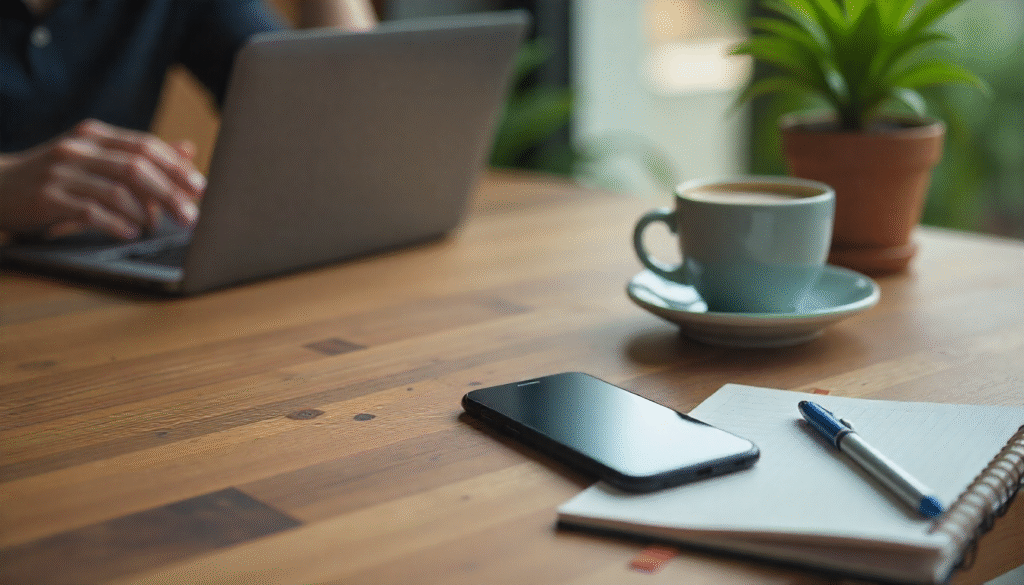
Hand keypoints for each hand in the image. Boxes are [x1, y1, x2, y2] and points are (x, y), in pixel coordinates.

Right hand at [0, 119, 205, 239]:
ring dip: (145, 212)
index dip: (175, 167)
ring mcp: (62, 172)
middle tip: (190, 216)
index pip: (144, 146)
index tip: (199, 188)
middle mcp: (79, 149)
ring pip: (116, 189)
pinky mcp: (47, 197)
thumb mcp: (96, 159)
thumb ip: (139, 156)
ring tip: (159, 227)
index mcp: (95, 135)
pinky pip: (90, 210)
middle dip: (169, 193)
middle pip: (136, 167)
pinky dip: (116, 223)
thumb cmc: (56, 175)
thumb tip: (187, 150)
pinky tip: (131, 232)